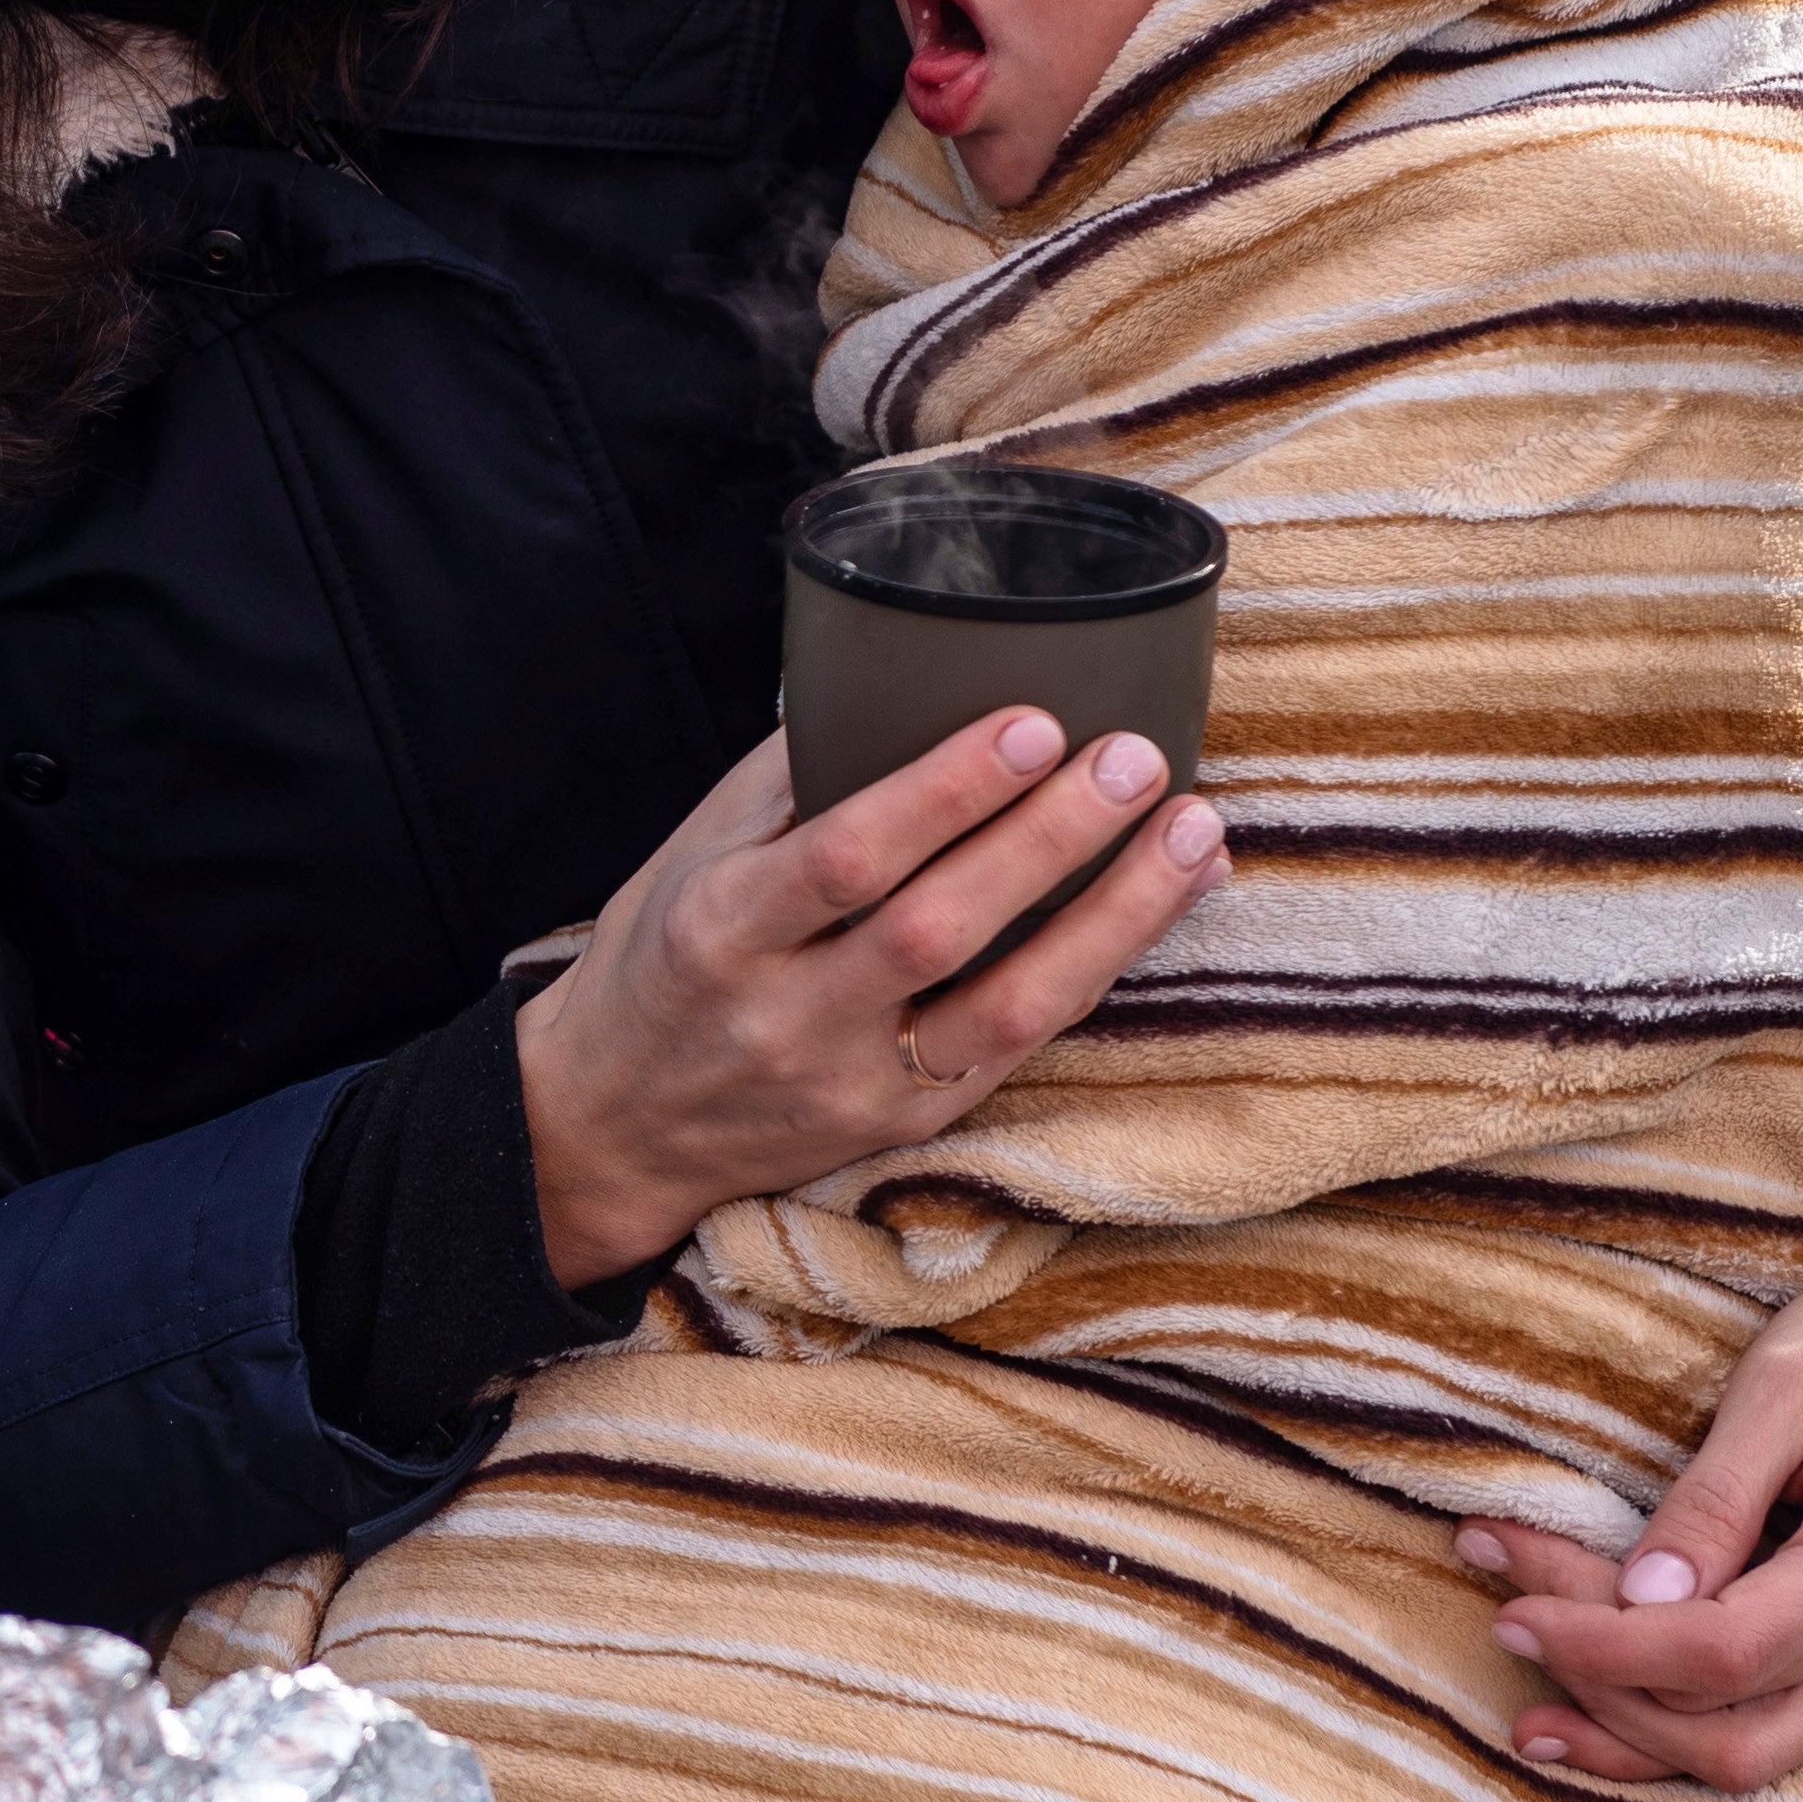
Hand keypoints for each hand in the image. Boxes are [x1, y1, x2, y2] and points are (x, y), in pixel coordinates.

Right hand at [515, 709, 1227, 1289]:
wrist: (612, 1128)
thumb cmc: (659, 963)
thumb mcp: (688, 859)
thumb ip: (787, 781)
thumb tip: (898, 673)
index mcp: (722, 930)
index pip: (847, 860)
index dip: (945, 792)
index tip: (1030, 723)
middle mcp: (788, 1016)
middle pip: (940, 928)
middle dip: (1051, 839)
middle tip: (1134, 758)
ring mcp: (854, 1081)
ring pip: (1007, 1004)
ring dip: (1113, 915)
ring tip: (1190, 831)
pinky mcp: (906, 1125)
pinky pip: (1019, 1046)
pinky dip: (1099, 967)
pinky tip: (1160, 901)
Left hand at [1458, 1235, 1802, 1790]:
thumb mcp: (1789, 1377)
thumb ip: (1716, 1495)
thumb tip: (1642, 1598)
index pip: (1727, 1649)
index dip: (1605, 1647)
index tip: (1511, 1609)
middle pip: (1727, 1716)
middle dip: (1598, 1679)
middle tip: (1503, 1607)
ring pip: (1750, 1751)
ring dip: (1627, 1724)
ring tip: (1523, 1680)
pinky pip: (1780, 1732)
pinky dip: (1681, 1728)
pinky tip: (1595, 1712)